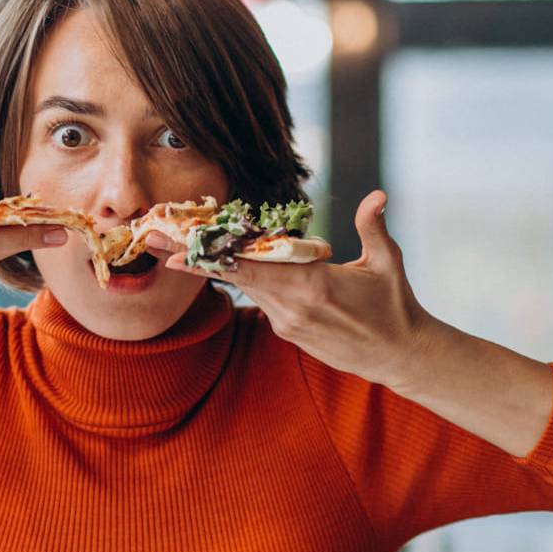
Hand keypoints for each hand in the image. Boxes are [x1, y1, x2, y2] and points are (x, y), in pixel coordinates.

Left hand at [153, 190, 437, 389]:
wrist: (401, 357)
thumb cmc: (396, 307)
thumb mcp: (387, 263)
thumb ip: (373, 227)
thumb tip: (377, 194)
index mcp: (312, 285)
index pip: (250, 266)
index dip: (209, 256)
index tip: (173, 246)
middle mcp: (291, 307)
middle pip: (233, 276)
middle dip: (190, 257)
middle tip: (152, 239)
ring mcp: (287, 324)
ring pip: (244, 288)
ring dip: (212, 269)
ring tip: (172, 251)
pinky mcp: (290, 333)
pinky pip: (261, 301)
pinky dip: (244, 282)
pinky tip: (224, 267)